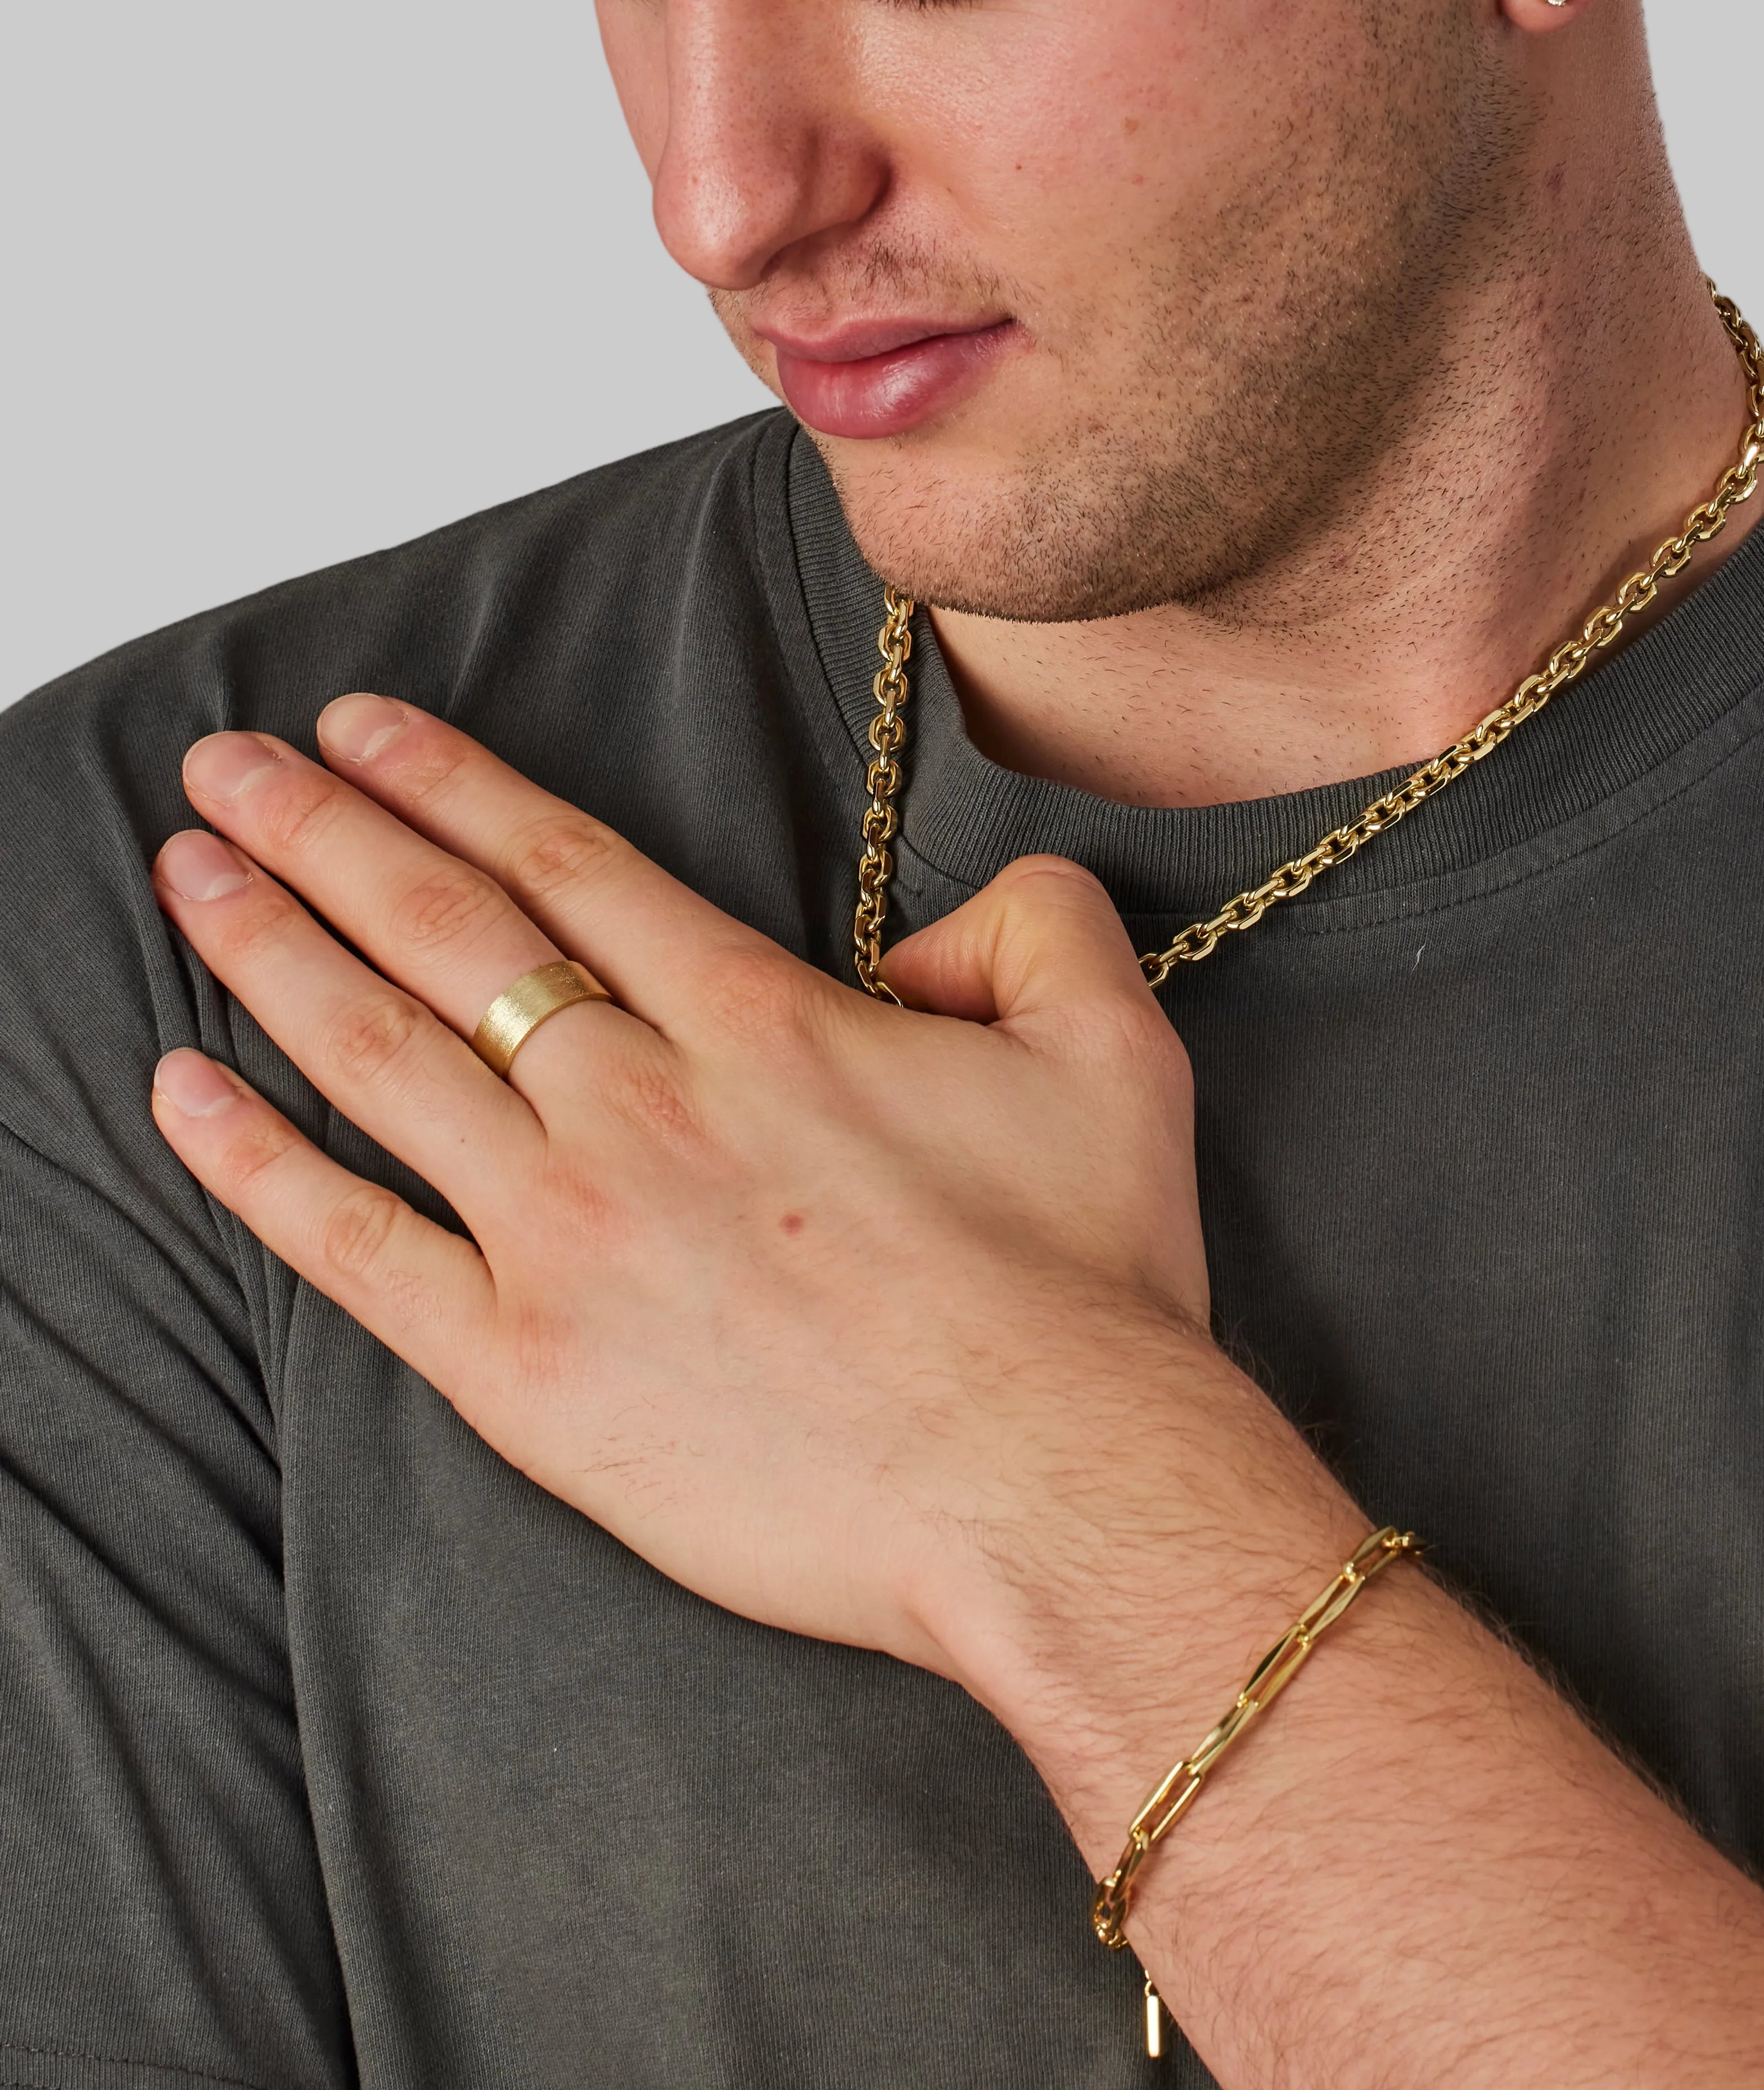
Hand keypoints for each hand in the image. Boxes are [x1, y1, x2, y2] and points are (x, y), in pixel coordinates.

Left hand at [149, 697, 1218, 1682]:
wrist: (1060, 1497)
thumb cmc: (1087, 1290)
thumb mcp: (1117, 1046)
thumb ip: (1037, 925)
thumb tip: (949, 924)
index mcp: (759, 1022)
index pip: (564, 864)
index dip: (448, 781)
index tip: (359, 730)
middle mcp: (640, 1104)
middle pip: (445, 929)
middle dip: (320, 829)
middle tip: (226, 761)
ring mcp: (569, 1236)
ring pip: (381, 1056)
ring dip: (269, 949)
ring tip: (185, 871)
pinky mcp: (529, 1373)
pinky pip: (356, 1252)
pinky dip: (257, 1167)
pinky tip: (183, 1097)